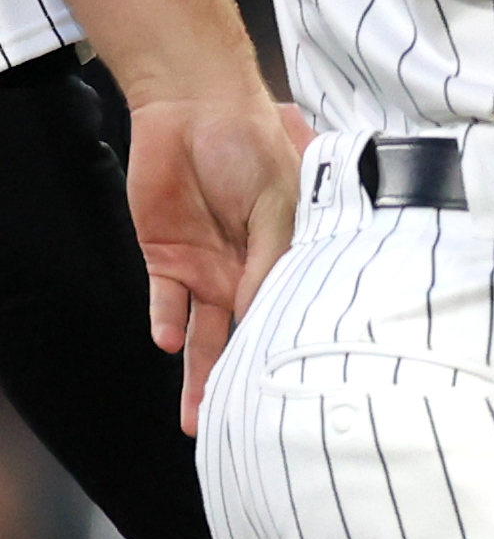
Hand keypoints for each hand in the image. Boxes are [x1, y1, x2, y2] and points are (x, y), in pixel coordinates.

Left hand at [125, 94, 307, 429]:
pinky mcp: (164, 256)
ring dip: (196, 373)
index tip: (285, 397)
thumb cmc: (253, 147)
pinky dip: (164, 321)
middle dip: (234, 383)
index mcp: (282, 260)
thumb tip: (265, 311)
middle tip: (231, 429)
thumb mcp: (279, 203)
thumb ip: (270, 259)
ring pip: (200, 333)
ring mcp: (203, 267)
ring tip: (196, 417)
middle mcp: (243, 272)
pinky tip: (167, 342)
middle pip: (239, 339)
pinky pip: (164, 300)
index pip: (281, 317)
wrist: (194, 109)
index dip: (280, 356)